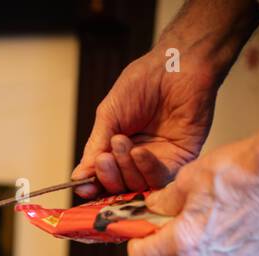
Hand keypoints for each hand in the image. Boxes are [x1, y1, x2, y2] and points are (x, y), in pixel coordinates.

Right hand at [72, 48, 221, 198]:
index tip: (83, 186)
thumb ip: (95, 147)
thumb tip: (78, 177)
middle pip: (119, 186)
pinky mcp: (180, 160)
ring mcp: (160, 161)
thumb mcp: (109, 116)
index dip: (93, 185)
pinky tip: (139, 151)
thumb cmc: (142, 83)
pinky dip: (146, 168)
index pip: (104, 177)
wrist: (175, 67)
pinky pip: (160, 178)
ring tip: (121, 142)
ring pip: (138, 185)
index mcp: (119, 149)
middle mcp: (139, 159)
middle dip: (108, 175)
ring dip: (125, 168)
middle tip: (104, 158)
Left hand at [126, 136, 258, 255]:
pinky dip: (223, 241)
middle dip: (168, 240)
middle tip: (174, 216)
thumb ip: (165, 200)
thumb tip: (154, 207)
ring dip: (197, 240)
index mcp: (185, 241)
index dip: (136, 244)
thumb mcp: (189, 178)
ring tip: (210, 210)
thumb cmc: (241, 172)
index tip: (138, 233)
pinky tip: (232, 217)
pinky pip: (227, 255)